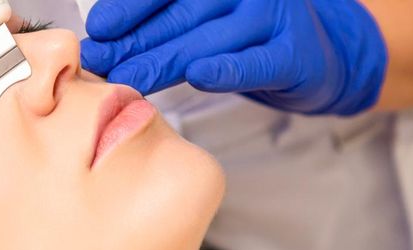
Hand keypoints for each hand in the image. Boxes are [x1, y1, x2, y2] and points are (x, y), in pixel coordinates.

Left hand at [80, 0, 387, 115]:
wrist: (313, 59)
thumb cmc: (244, 38)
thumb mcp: (202, 20)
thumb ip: (162, 23)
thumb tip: (104, 40)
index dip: (131, 8)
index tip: (98, 28)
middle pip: (181, 14)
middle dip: (136, 40)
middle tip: (102, 62)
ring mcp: (274, 16)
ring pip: (209, 39)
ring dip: (165, 60)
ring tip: (129, 79)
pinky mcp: (294, 53)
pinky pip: (255, 62)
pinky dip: (226, 69)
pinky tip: (199, 76)